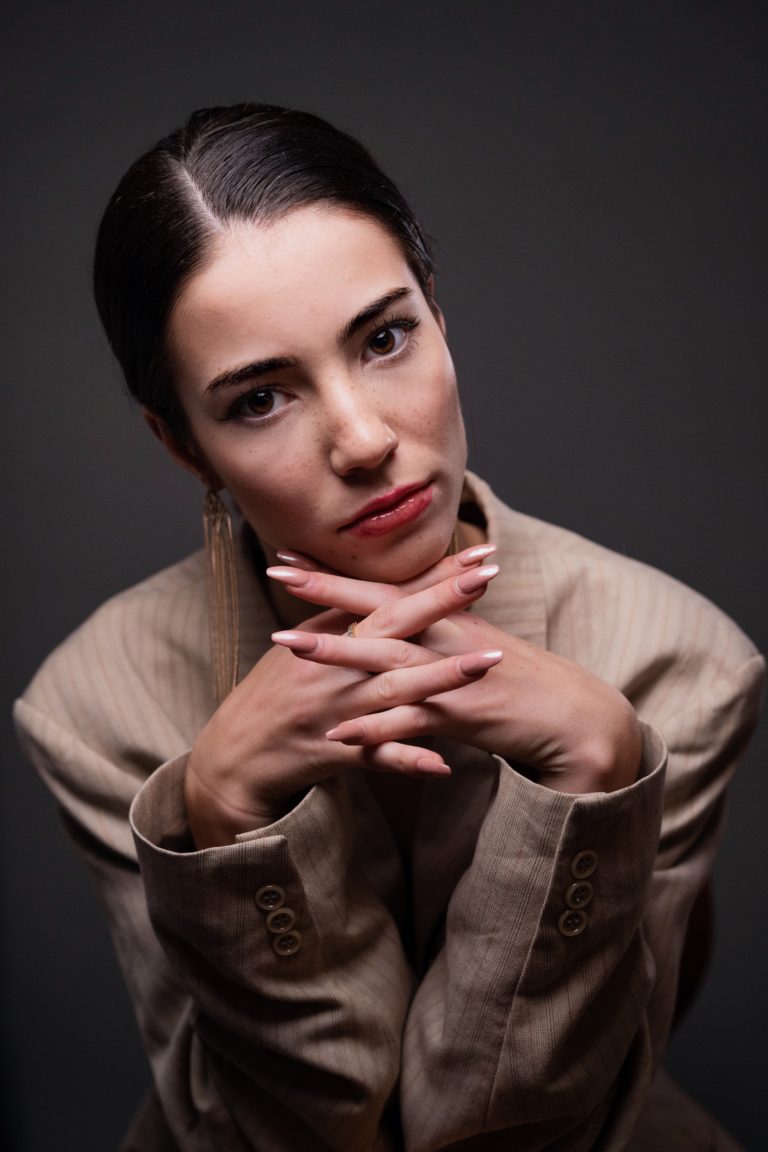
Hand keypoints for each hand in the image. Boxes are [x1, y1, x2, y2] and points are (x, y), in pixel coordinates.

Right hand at [185, 546, 500, 846]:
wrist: (234, 755)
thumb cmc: (271, 695)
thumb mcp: (298, 648)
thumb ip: (335, 618)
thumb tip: (371, 586)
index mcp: (328, 637)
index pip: (387, 597)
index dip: (431, 576)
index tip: (476, 555)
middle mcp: (334, 669)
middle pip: (395, 630)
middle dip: (443, 603)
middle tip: (488, 578)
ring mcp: (337, 711)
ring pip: (395, 690)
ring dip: (443, 676)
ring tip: (489, 662)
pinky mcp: (335, 754)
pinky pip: (377, 757)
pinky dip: (409, 760)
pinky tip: (444, 765)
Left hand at [271, 564, 642, 796]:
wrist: (571, 714)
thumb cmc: (519, 680)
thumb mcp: (474, 644)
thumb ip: (437, 629)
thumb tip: (403, 616)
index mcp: (445, 617)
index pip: (381, 587)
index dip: (337, 572)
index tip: (291, 553)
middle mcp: (443, 636)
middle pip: (376, 608)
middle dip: (324, 590)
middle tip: (274, 571)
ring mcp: (450, 673)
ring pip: (384, 657)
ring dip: (334, 651)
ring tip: (285, 644)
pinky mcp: (460, 714)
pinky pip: (410, 721)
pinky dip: (374, 728)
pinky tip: (337, 734)